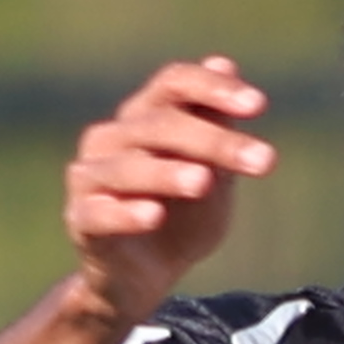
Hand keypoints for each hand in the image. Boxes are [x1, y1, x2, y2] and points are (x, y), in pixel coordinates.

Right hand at [59, 57, 274, 318]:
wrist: (141, 280)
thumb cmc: (180, 220)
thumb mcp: (213, 177)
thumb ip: (218, 129)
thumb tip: (225, 62)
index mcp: (144, 116)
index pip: (174, 83)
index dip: (213, 88)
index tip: (259, 106)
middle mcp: (111, 137)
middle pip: (161, 124)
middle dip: (215, 141)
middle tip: (264, 161)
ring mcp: (89, 176)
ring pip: (129, 167)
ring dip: (168, 173)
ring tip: (203, 182)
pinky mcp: (80, 219)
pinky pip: (100, 212)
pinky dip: (126, 213)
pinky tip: (154, 215)